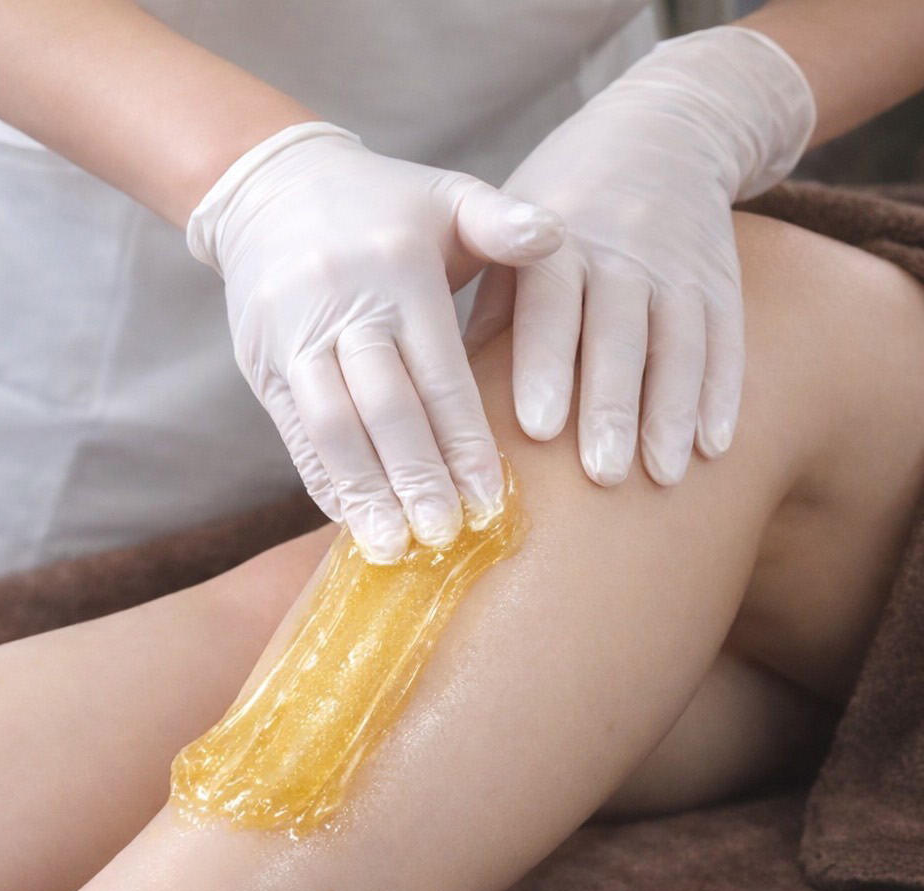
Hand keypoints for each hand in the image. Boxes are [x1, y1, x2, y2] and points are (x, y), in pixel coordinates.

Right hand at [188, 123, 563, 560]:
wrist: (272, 186)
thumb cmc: (385, 203)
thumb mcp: (447, 194)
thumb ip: (504, 220)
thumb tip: (558, 236)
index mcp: (398, 268)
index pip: (438, 370)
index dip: (463, 439)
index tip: (490, 499)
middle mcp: (340, 302)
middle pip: (382, 405)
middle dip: (416, 477)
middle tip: (447, 536)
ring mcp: (291, 335)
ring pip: (330, 424)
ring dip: (363, 490)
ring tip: (394, 546)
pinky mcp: (259, 360)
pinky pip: (293, 428)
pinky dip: (322, 476)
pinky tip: (350, 517)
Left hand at [465, 26, 814, 486]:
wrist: (666, 128)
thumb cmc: (561, 202)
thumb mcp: (512, 233)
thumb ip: (491, 304)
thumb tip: (448, 393)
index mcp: (557, 241)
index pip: (551, 305)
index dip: (546, 365)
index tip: (537, 427)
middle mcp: (623, 252)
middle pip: (619, 336)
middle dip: (612, 407)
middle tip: (600, 475)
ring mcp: (679, 267)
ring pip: (679, 345)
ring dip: (670, 413)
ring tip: (660, 477)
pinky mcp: (722, 281)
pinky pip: (727, 340)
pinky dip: (722, 394)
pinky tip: (713, 446)